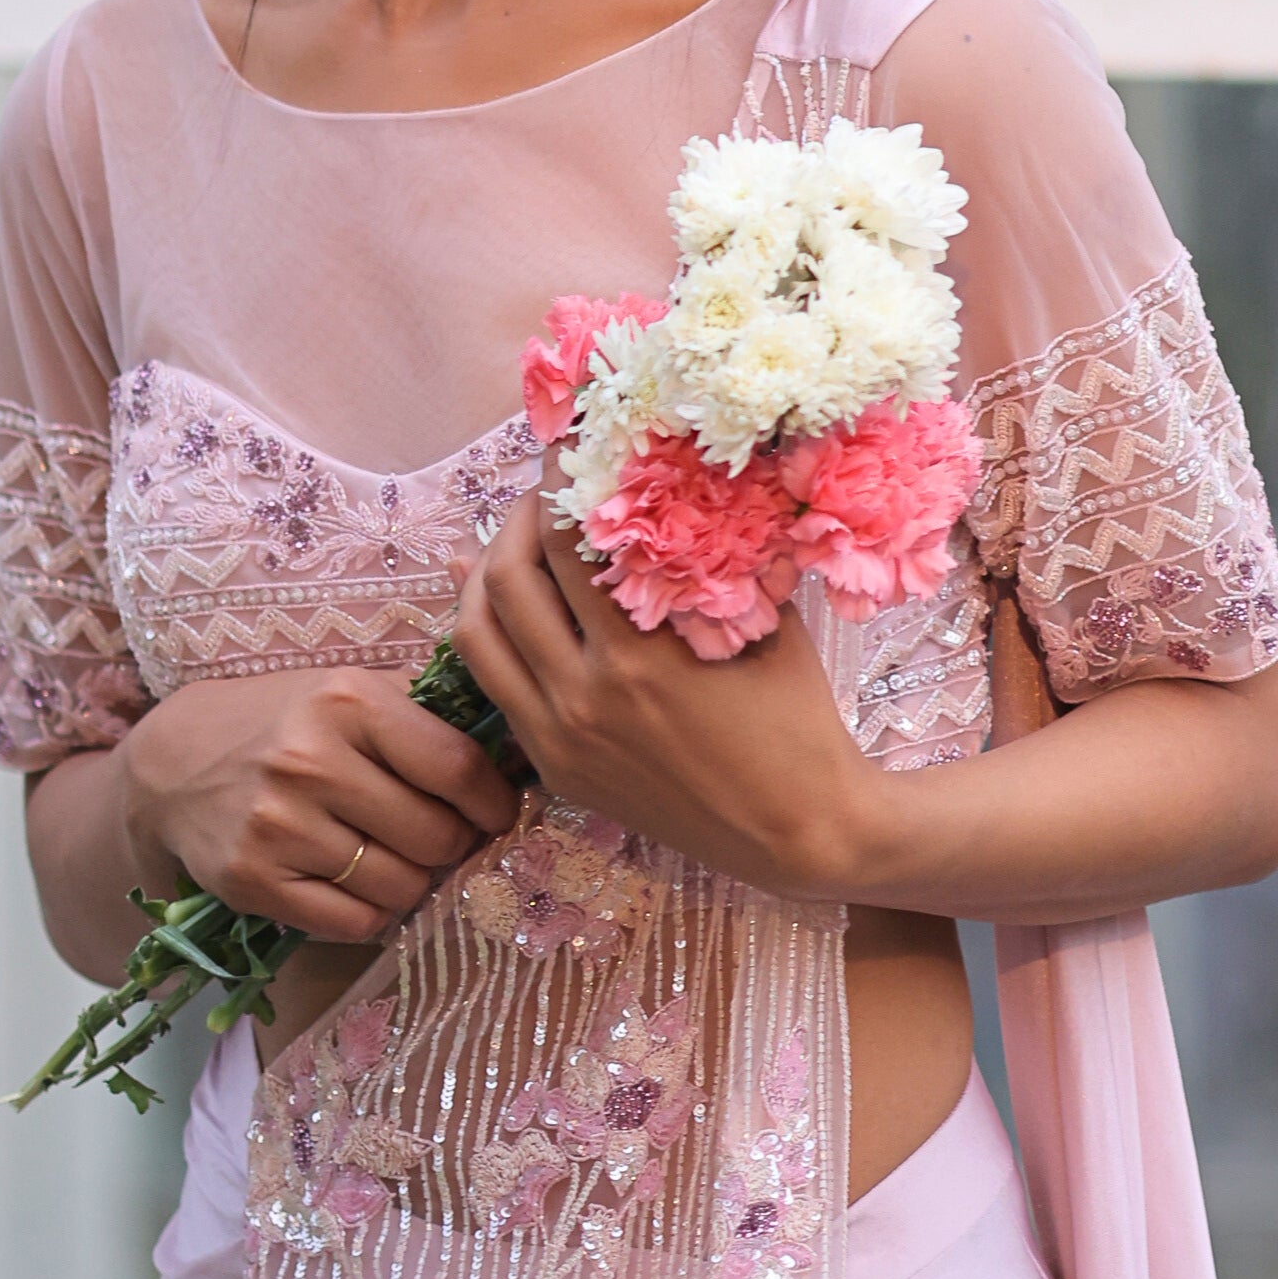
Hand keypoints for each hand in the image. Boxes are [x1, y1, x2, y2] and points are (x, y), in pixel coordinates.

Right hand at [119, 665, 522, 951]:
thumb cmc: (285, 725)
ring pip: (401, 887)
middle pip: (437, 836)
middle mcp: (309, 760)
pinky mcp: (252, 880)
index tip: (497, 811)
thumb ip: (428, 714)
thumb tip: (524, 748)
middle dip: (454, 845)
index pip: (458, 767)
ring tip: (395, 858)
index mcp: (346, 699)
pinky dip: (372, 913)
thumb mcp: (348, 692)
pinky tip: (358, 884)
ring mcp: (277, 825)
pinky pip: (354, 923)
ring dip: (413, 882)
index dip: (494, 800)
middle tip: (442, 838)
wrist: (175, 768)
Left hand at [451, 495, 867, 904]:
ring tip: (513, 541)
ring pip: (479, 634)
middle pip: (508, 578)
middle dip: (516, 517)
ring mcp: (561, 738)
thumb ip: (706, 559)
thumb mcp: (760, 623)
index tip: (566, 448)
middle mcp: (585, 696)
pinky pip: (495, 685)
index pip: (566, 542)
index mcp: (639, 655)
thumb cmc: (795, 717)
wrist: (798, 830)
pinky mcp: (555, 767)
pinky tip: (495, 602)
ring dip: (485, 572)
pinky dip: (488, 634)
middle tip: (541, 493)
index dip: (558, 482)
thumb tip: (666, 483)